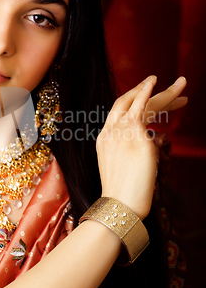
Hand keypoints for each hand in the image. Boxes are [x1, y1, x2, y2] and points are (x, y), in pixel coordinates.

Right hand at [96, 76, 186, 219]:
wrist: (120, 205)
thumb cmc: (124, 196)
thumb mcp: (124, 169)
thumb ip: (134, 152)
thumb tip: (152, 146)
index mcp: (105, 140)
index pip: (120, 113)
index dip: (136, 101)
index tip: (150, 97)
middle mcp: (110, 131)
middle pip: (127, 102)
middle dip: (147, 90)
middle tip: (169, 85)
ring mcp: (121, 131)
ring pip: (141, 103)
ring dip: (163, 93)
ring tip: (182, 84)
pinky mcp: (135, 134)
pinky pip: (141, 106)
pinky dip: (147, 92)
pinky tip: (157, 82)